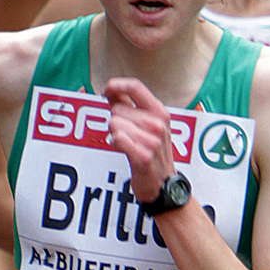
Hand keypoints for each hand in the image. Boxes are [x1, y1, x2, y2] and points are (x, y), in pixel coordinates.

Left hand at [103, 76, 174, 204]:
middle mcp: (158, 123)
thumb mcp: (149, 125)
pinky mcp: (143, 156)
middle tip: (126, 133)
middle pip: (118, 108)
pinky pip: (117, 138)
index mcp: (160, 111)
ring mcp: (152, 140)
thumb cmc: (154, 153)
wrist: (163, 184)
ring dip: (115, 134)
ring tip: (128, 144)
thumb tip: (111, 91)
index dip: (116, 85)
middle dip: (115, 119)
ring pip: (114, 123)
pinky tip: (123, 149)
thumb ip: (129, 106)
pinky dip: (115, 143)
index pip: (135, 86)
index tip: (106, 91)